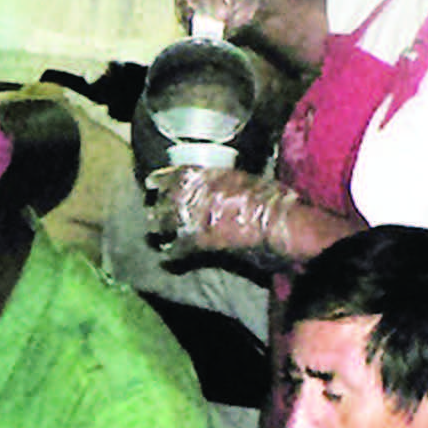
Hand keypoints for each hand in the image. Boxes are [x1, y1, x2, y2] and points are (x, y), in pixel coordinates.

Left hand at [146, 165, 298, 255]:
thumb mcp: (241, 178)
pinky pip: (174, 247)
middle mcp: (193, 192)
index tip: (151, 183)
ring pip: (161, 221)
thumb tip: (213, 182)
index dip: (160, 179)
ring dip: (157, 226)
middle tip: (152, 210)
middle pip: (163, 198)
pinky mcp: (195, 241)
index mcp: (205, 174)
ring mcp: (191, 216)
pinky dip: (170, 251)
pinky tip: (167, 253)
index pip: (173, 174)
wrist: (276, 221)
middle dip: (157, 205)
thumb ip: (219, 180)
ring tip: (153, 230)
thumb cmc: (267, 198)